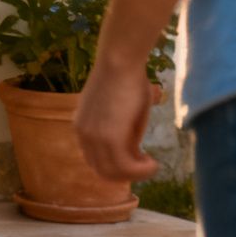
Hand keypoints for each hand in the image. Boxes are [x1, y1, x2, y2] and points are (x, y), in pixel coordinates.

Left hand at [75, 64, 159, 183]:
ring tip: (152, 165)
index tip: (136, 158)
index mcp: (82, 126)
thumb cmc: (125, 78)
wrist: (120, 61)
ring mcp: (94, 138)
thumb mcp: (120, 110)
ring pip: (114, 173)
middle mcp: (83, 135)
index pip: (94, 159)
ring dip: (136, 174)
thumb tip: (134, 150)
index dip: (116, 165)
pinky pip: (126, 168)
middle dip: (126, 173)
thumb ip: (122, 131)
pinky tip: (154, 163)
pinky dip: (142, 171)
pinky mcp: (110, 139)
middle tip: (146, 164)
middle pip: (102, 170)